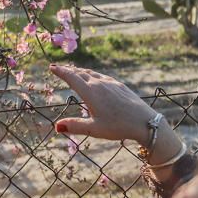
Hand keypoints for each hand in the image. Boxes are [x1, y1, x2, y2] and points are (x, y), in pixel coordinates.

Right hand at [50, 64, 182, 166]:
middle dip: (68, 70)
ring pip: (92, 73)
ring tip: (74, 71)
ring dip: (80, 71)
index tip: (52, 68)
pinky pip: (101, 76)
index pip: (72, 78)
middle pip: (80, 73)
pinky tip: (94, 78)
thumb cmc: (118, 127)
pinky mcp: (120, 85)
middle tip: (59, 68)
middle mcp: (99, 84)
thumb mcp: (94, 129)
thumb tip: (56, 127)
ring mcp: (111, 83)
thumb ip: (75, 126)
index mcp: (90, 92)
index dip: (61, 72)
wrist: (145, 122)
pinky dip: (92, 74)